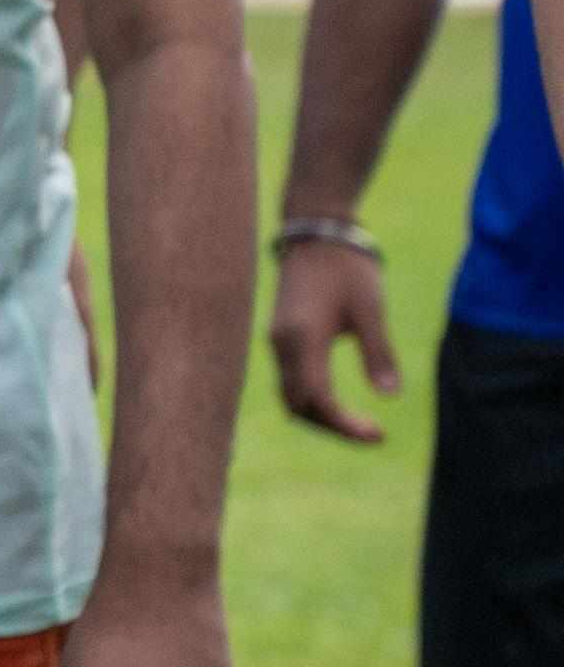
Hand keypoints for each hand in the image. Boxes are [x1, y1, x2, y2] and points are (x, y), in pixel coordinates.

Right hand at [270, 228, 398, 444]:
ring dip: (321, 416)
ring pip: (291, 397)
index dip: (345, 424)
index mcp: (302, 338)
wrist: (316, 231)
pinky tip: (338, 403)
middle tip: (372, 435)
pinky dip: (313, 400)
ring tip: (357, 424)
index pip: (318, 399)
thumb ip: (378, 351)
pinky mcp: (281, 337)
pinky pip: (290, 382)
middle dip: (333, 427)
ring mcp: (277, 342)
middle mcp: (282, 344)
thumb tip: (391, 394)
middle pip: (299, 406)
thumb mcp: (370, 307)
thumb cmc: (347, 266)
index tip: (377, 435)